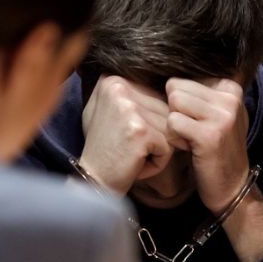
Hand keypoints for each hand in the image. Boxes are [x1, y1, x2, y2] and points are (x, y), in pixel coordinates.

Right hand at [79, 75, 176, 194]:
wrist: (92, 182)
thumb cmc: (104, 149)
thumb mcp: (107, 111)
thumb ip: (131, 93)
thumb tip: (168, 85)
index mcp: (113, 80)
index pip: (156, 96)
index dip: (149, 122)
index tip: (124, 134)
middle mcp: (120, 88)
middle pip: (166, 110)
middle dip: (156, 135)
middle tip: (128, 147)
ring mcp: (130, 108)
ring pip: (170, 127)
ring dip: (158, 149)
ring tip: (132, 155)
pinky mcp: (141, 130)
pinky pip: (169, 146)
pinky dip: (158, 161)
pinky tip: (135, 164)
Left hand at [164, 77, 251, 212]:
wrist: (232, 187)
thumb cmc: (216, 150)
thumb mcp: (217, 115)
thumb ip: (200, 94)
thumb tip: (168, 75)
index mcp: (231, 88)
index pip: (183, 79)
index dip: (182, 104)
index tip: (199, 123)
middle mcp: (230, 98)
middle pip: (175, 87)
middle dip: (175, 112)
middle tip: (193, 132)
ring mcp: (222, 115)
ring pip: (173, 102)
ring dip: (174, 125)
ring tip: (191, 140)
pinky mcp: (209, 134)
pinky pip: (172, 122)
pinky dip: (174, 139)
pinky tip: (190, 149)